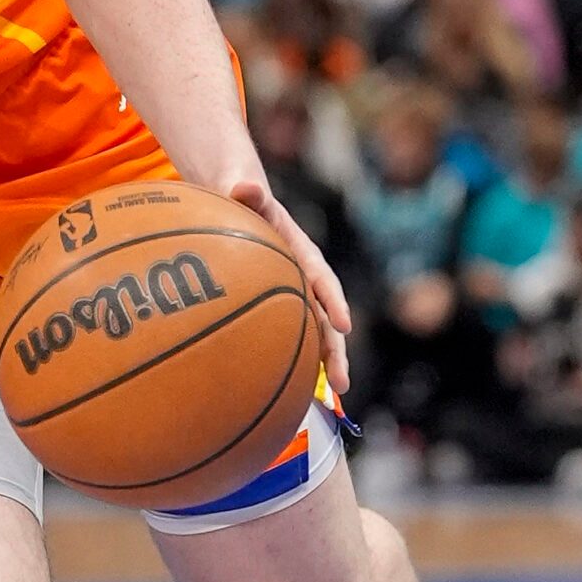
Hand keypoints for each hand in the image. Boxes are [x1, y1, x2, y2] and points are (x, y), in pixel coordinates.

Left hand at [228, 176, 352, 397]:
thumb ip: (246, 191)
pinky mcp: (279, 301)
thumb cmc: (240, 193)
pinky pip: (289, 329)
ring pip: (312, 329)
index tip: (342, 324)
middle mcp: (304, 274)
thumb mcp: (242, 188)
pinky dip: (294, 355)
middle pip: (325, 314)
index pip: (321, 276)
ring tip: (334, 395)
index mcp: (300, 249)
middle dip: (336, 348)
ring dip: (323, 360)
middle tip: (343, 382)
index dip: (332, 300)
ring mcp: (294, 290)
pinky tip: (290, 387)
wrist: (237, 196)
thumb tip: (244, 186)